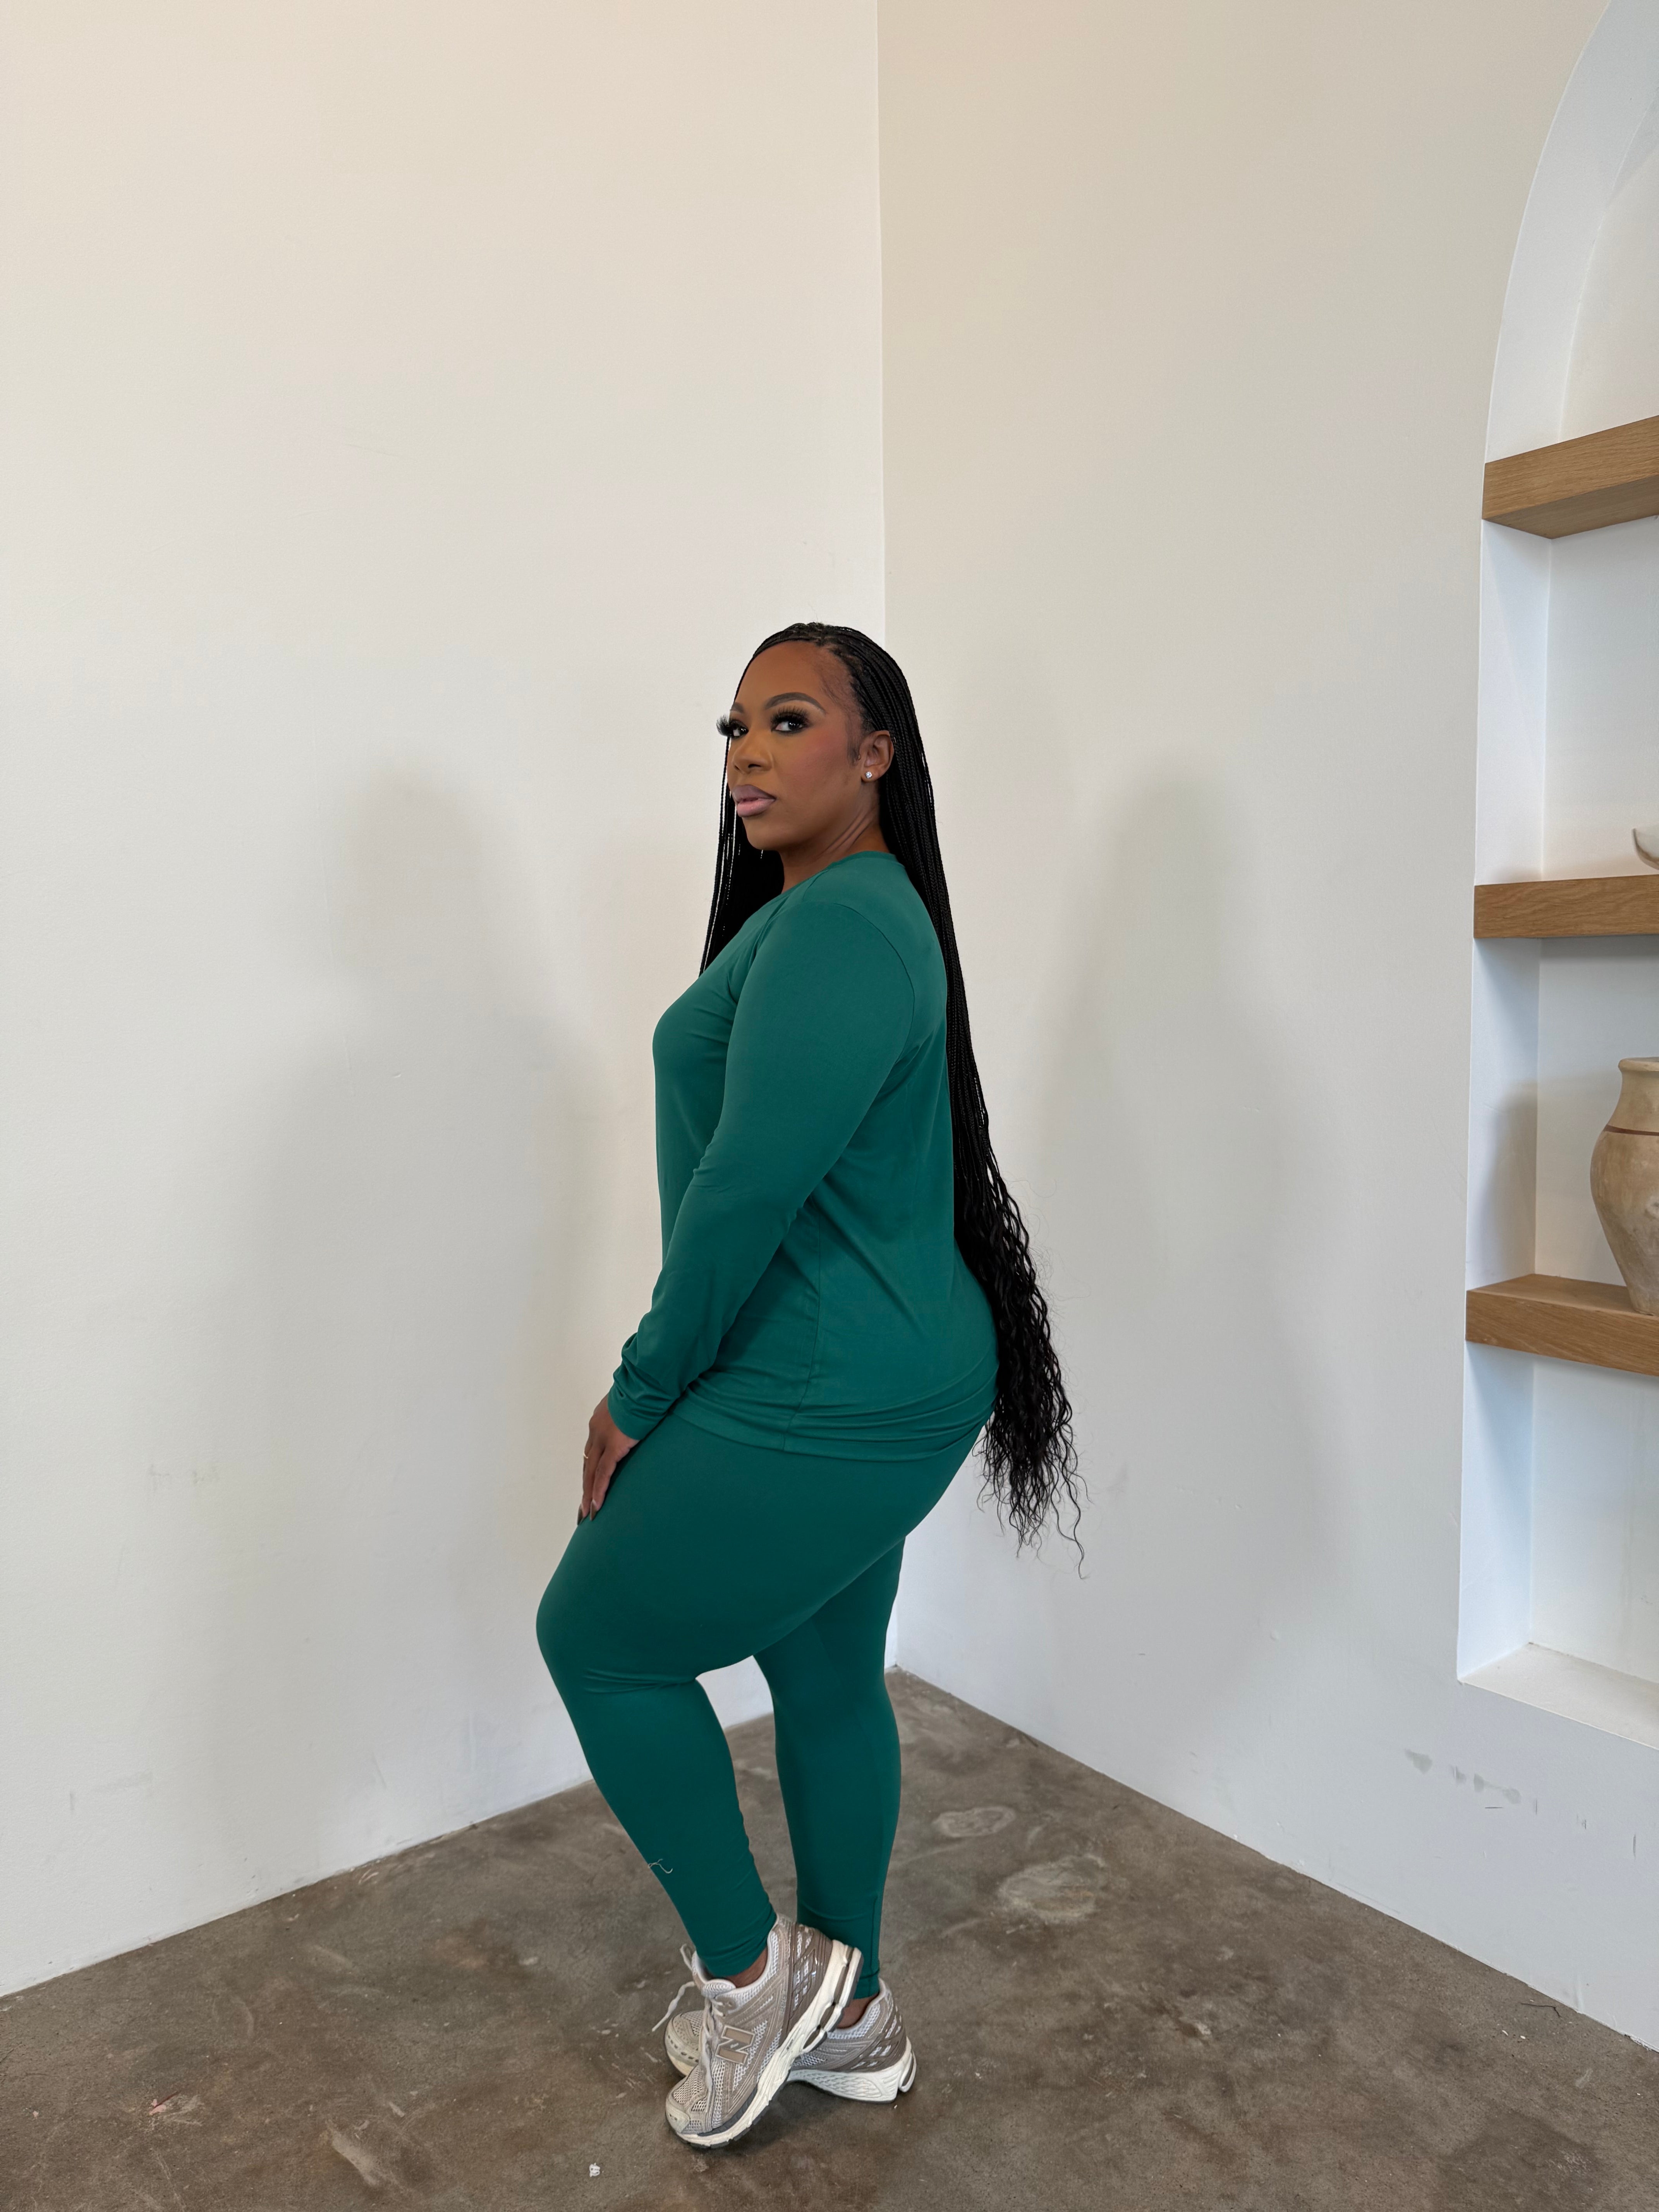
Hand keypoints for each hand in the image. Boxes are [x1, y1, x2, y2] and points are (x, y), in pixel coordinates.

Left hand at [580, 1398, 637, 1519]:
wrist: (644, 1386)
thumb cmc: (642, 1391)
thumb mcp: (630, 1404)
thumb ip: (628, 1416)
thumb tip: (636, 1421)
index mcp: (599, 1421)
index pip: (592, 1451)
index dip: (590, 1469)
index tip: (589, 1484)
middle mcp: (596, 1432)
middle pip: (587, 1465)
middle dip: (585, 1487)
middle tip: (582, 1508)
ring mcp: (602, 1439)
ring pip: (591, 1473)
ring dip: (588, 1495)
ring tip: (587, 1515)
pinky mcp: (614, 1447)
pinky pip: (603, 1474)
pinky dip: (599, 1491)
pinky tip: (596, 1506)